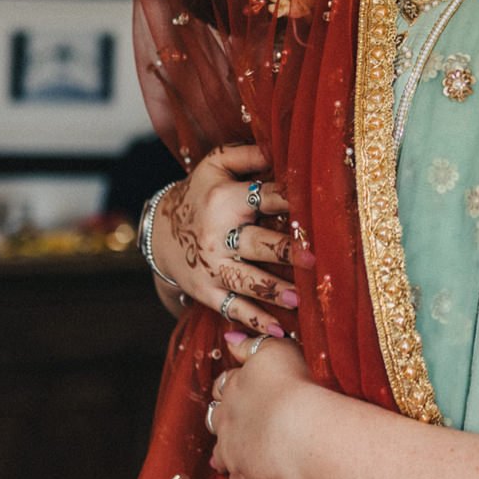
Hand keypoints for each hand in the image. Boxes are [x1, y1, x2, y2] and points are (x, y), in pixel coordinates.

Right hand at [155, 144, 304, 337]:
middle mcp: (217, 235)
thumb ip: (246, 155)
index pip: (266, 198)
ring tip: (300, 298)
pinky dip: (255, 320)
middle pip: (256, 244)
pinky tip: (279, 330)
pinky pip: (232, 308)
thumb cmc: (200, 193)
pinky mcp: (206, 292)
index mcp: (224, 199)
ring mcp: (211, 267)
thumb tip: (279, 148)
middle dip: (285, 252)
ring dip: (273, 291)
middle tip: (314, 258)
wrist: (159, 231)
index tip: (319, 208)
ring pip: (245, 281)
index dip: (292, 201)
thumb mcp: (214, 165)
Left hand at [210, 329, 315, 478]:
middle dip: (222, 420)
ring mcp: (234, 449)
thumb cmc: (297, 385)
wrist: (302, 429)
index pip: (227, 383)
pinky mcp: (245, 477)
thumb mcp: (276, 351)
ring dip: (221, 455)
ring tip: (221, 460)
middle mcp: (229, 417)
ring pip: (220, 453)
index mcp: (238, 386)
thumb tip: (228, 339)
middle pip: (217, 418)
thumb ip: (251, 344)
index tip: (234, 386)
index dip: (231, 385)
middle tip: (228, 423)